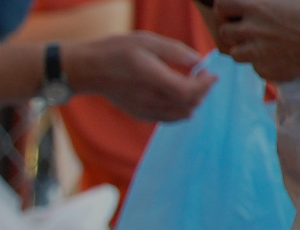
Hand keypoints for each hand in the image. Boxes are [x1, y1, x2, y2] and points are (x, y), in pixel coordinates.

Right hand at [66, 32, 217, 120]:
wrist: (88, 70)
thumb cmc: (116, 51)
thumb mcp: (146, 40)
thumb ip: (175, 51)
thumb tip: (198, 61)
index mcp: (150, 77)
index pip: (188, 91)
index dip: (205, 84)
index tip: (210, 73)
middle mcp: (148, 98)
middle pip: (189, 104)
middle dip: (202, 91)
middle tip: (200, 75)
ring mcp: (143, 109)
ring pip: (182, 115)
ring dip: (193, 101)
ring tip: (189, 85)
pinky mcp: (140, 114)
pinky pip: (169, 118)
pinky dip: (181, 110)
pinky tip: (177, 96)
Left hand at [213, 0, 299, 81]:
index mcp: (255, 8)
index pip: (221, 6)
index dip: (224, 9)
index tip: (232, 12)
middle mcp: (249, 30)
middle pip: (223, 33)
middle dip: (232, 32)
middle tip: (247, 31)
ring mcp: (254, 52)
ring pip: (235, 53)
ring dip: (244, 50)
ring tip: (263, 45)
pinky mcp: (263, 69)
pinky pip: (254, 67)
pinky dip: (262, 64)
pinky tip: (278, 57)